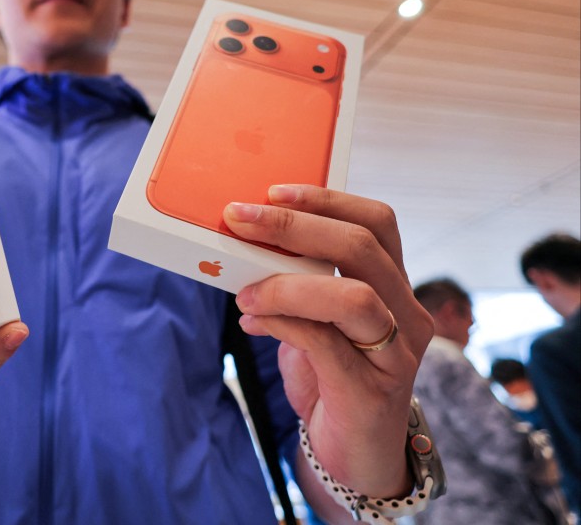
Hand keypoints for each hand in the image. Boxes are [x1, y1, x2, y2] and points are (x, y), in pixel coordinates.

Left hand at [223, 185, 432, 498]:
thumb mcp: (319, 320)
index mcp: (392, 286)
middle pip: (361, 247)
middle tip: (239, 220)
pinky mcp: (371, 392)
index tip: (274, 191)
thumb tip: (243, 245)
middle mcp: (406, 314)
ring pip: (351, 297)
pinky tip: (253, 324)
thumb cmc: (333, 378)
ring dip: (285, 285)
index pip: (376, 223)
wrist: (355, 454)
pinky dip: (280, 325)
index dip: (327, 199)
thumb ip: (298, 284)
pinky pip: (324, 344)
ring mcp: (395, 354)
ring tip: (244, 293)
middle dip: (294, 227)